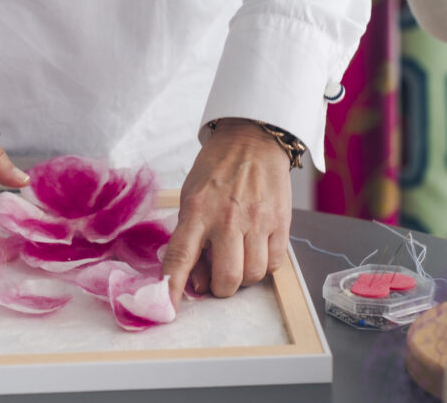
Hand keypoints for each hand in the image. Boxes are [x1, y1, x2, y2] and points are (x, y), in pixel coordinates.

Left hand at [160, 118, 291, 308]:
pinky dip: (263, 267)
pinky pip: (274, 264)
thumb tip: (195, 281)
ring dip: (242, 279)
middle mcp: (227, 218)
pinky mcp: (281, 222)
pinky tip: (254, 251)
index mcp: (197, 210)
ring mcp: (257, 221)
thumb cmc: (215, 170)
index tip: (166, 306)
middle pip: (226, 278)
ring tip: (236, 260)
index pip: (180, 256)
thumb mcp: (190, 197)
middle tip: (216, 278)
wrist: (252, 140)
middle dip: (219, 288)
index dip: (172, 286)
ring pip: (252, 276)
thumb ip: (190, 237)